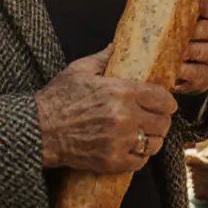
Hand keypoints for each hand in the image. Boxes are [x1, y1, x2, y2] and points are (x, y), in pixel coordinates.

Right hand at [35, 49, 176, 173]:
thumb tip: (117, 45)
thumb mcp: (80, 70)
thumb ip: (103, 58)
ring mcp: (119, 141)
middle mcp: (125, 117)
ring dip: (153, 139)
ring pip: (154, 143)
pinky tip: (133, 150)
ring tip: (146, 135)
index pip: (162, 98)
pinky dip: (139, 157)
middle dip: (161, 120)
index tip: (166, 104)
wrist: (39, 130)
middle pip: (163, 122)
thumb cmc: (58, 99)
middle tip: (155, 120)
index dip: (168, 102)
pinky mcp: (111, 160)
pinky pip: (139, 162)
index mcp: (121, 91)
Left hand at [175, 0, 207, 95]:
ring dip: (188, 51)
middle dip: (193, 30)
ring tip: (169, 52)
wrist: (180, 68)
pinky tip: (172, 69)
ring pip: (206, 51)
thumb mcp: (174, 20)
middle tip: (174, 32)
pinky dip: (185, 71)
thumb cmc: (172, 35)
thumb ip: (170, 10)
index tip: (191, 5)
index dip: (205, 5)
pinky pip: (199, 72)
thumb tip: (145, 0)